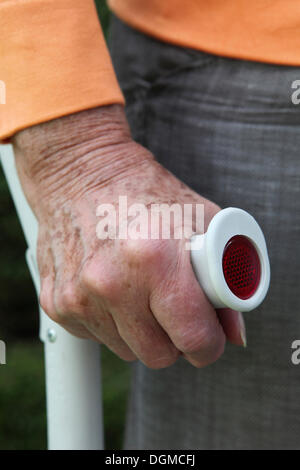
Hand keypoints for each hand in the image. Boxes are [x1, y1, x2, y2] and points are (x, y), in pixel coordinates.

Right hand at [12, 105, 245, 368]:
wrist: (82, 172)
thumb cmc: (143, 191)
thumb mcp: (200, 220)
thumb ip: (226, 278)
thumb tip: (232, 332)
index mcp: (154, 258)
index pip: (192, 337)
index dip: (208, 344)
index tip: (208, 337)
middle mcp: (110, 282)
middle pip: (158, 355)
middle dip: (174, 340)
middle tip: (175, 311)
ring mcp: (79, 296)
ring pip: (127, 351)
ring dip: (140, 331)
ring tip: (140, 289)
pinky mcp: (56, 303)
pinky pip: (98, 338)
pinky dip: (112, 322)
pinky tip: (113, 288)